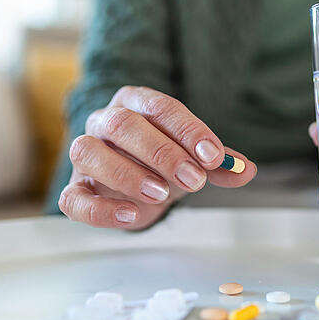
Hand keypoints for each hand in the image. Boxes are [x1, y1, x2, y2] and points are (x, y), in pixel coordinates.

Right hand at [59, 86, 256, 228]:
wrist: (136, 187)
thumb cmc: (163, 163)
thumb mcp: (195, 160)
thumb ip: (218, 164)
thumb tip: (244, 170)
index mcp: (135, 104)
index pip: (158, 107)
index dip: (187, 130)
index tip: (213, 156)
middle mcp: (104, 122)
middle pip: (122, 124)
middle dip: (162, 152)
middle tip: (193, 179)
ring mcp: (85, 155)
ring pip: (88, 152)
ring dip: (128, 173)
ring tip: (162, 194)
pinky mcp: (75, 190)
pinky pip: (73, 198)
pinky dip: (101, 209)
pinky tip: (131, 215)